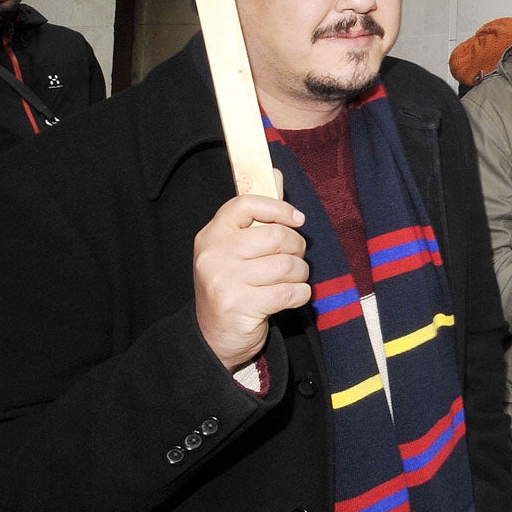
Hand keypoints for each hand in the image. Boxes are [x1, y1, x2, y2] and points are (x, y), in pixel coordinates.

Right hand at [194, 195, 311, 370]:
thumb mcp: (236, 251)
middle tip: (294, 260)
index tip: (297, 219)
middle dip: (297, 249)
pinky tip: (290, 298)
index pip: (246, 203)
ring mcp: (225, 281)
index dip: (279, 208)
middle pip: (277, 236)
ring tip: (289, 281)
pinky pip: (291, 291)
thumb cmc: (232, 287)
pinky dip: (300, 295)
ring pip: (288, 265)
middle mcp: (214, 255)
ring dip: (300, 275)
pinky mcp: (240, 306)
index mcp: (212, 235)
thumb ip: (257, 217)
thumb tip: (275, 173)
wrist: (213, 338)